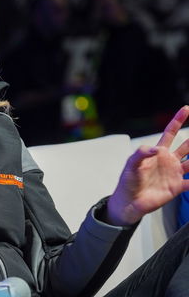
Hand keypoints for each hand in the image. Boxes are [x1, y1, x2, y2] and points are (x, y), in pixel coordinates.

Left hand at [108, 106, 188, 225]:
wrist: (129, 201)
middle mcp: (169, 160)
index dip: (177, 121)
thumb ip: (142, 153)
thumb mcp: (131, 164)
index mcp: (158, 152)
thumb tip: (158, 149)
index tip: (186, 109)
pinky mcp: (178, 187)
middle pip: (187, 146)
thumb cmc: (128, 181)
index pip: (170, 133)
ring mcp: (175, 173)